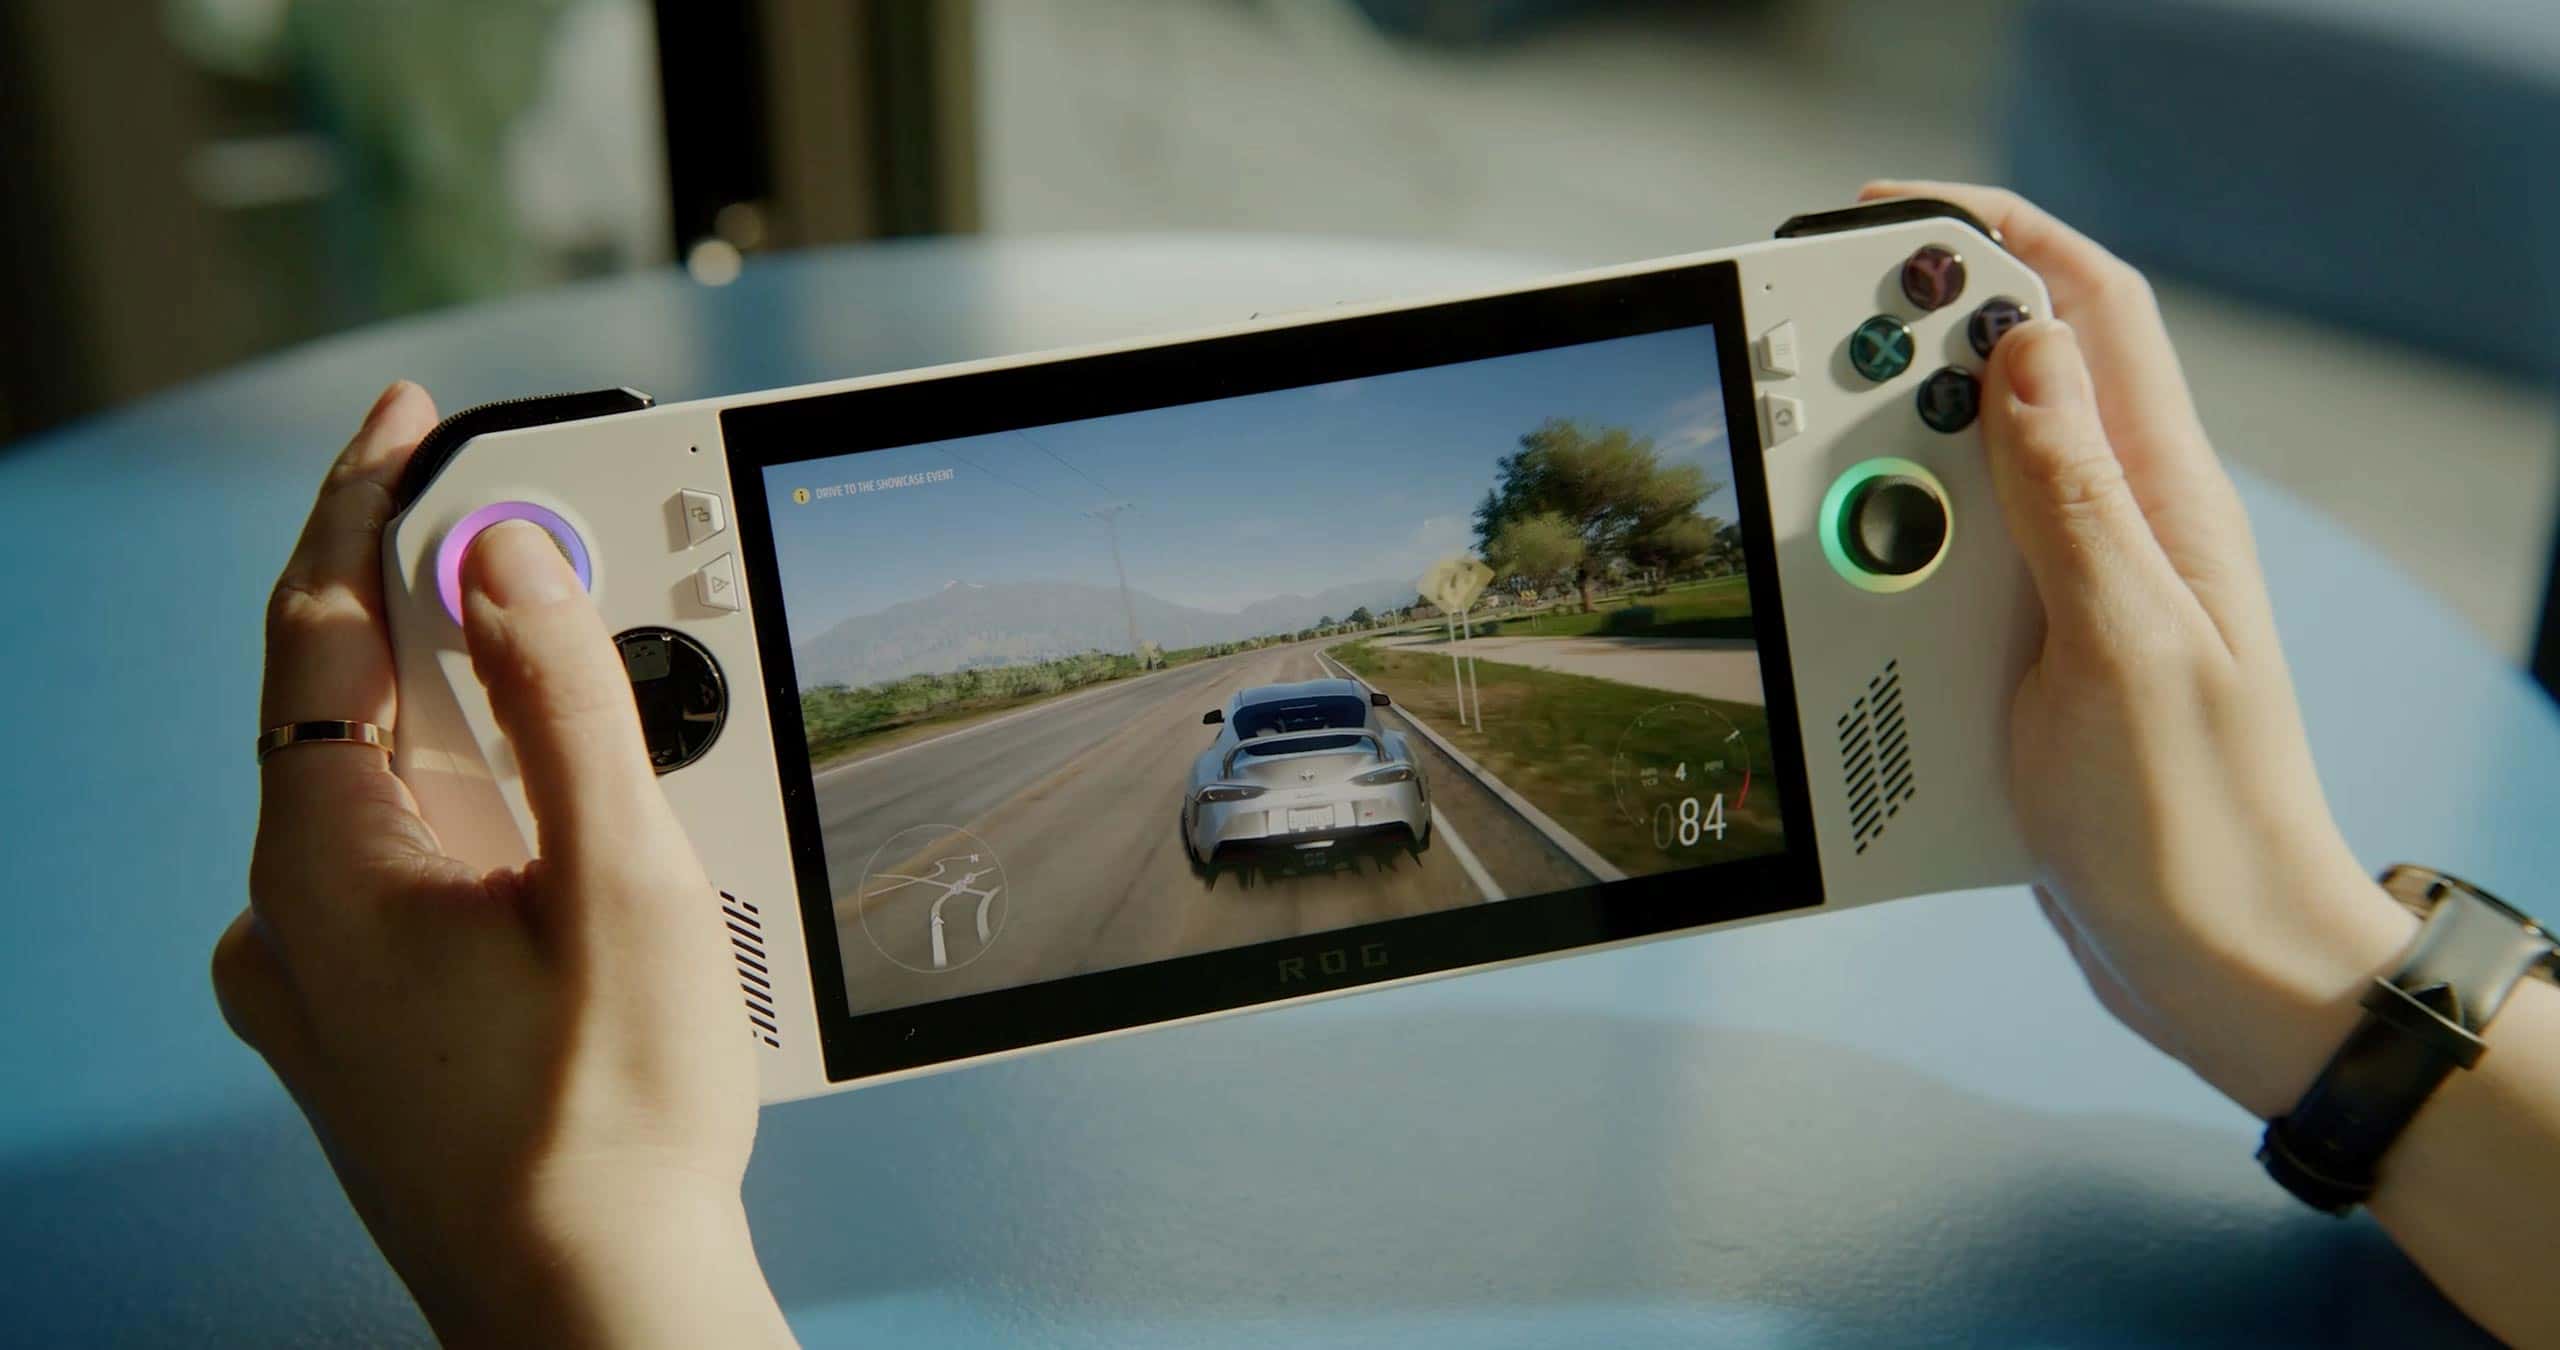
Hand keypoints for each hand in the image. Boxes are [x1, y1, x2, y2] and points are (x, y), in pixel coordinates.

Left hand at [213, 383, 793, 1346]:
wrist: (596, 1315)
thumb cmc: (612, 1126)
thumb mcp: (617, 883)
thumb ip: (565, 700)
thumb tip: (506, 554)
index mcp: (323, 865)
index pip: (318, 621)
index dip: (369, 499)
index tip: (413, 415)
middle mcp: (292, 921)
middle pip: (362, 705)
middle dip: (468, 626)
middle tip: (576, 578)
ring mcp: (318, 987)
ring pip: (396, 798)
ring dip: (494, 740)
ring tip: (622, 759)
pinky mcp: (362, 1033)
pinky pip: (409, 877)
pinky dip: (485, 827)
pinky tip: (577, 863)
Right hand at [1857, 182, 2417, 1117]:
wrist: (2214, 961)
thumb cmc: (2192, 823)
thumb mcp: (2125, 650)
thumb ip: (2074, 500)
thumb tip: (2026, 350)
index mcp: (2160, 501)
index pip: (2088, 312)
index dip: (1992, 240)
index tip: (1880, 222)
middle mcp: (2117, 524)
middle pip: (2008, 376)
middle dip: (1903, 344)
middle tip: (1803, 359)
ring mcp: (2073, 585)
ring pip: (1960, 471)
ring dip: (1880, 460)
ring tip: (1805, 480)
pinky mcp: (2032, 649)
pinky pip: (1945, 562)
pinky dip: (1881, 550)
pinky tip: (1839, 580)